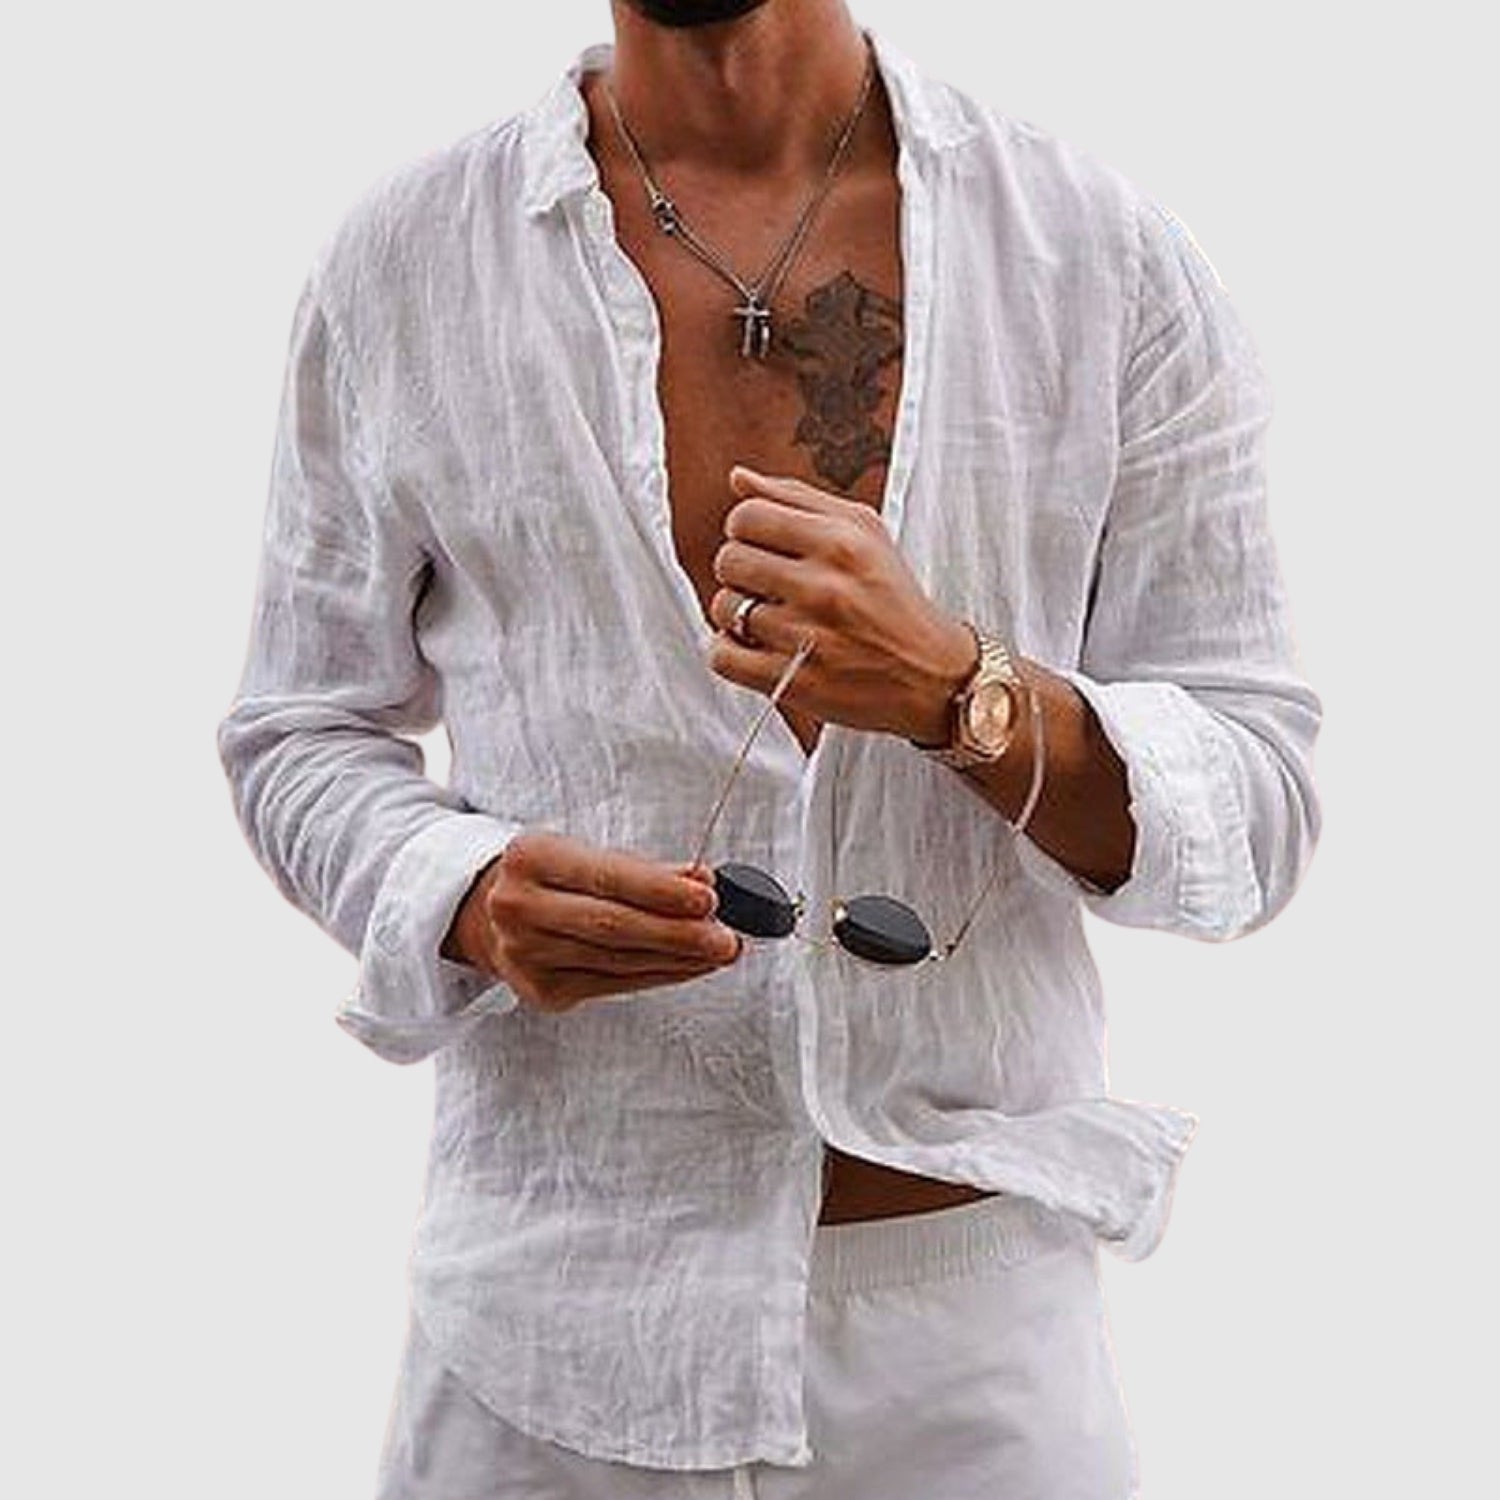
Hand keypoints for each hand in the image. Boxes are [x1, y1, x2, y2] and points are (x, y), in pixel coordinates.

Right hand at [441, 831, 741, 1012]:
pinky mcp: (541, 992)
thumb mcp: (584, 854)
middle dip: (678, 934)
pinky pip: (614, 984)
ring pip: (619, 961)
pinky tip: (689, 967)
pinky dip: (659, 975)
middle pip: (613, 926)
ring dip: (678, 959)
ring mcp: (525, 956)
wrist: (486, 914)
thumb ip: (643, 869)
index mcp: (531, 859)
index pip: (606, 876)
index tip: (708, 897)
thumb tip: (701, 879)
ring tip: (719, 952)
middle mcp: (519, 908)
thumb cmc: (550, 876)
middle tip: (726, 939)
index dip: (660, 890)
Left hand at [706, 466, 976, 742]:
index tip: (761, 544)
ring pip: (725, 607)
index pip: (747, 516)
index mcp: (840, 542)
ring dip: (737, 612)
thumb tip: (738, 477)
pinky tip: (754, 646)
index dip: (745, 528)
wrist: (932, 673)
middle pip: (729, 559)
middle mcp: (824, 587)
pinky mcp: (795, 682)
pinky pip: (723, 657)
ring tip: (768, 616)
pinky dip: (728, 651)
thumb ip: (798, 498)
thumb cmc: (893, 599)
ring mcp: (808, 637)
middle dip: (740, 569)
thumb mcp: (863, 531)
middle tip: (765, 582)